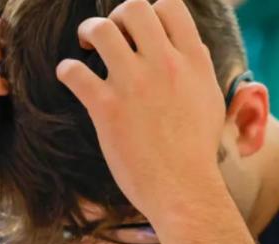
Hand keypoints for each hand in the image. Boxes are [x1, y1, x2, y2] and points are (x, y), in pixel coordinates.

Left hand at [56, 0, 225, 220]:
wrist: (184, 190)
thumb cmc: (197, 152)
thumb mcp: (211, 101)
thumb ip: (199, 69)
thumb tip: (191, 48)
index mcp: (192, 61)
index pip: (170, 6)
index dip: (150, 12)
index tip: (140, 32)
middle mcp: (164, 65)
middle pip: (133, 8)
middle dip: (116, 18)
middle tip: (110, 39)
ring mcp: (135, 84)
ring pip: (102, 29)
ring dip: (88, 33)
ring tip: (87, 49)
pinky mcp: (107, 108)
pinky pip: (74, 71)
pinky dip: (67, 71)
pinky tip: (72, 80)